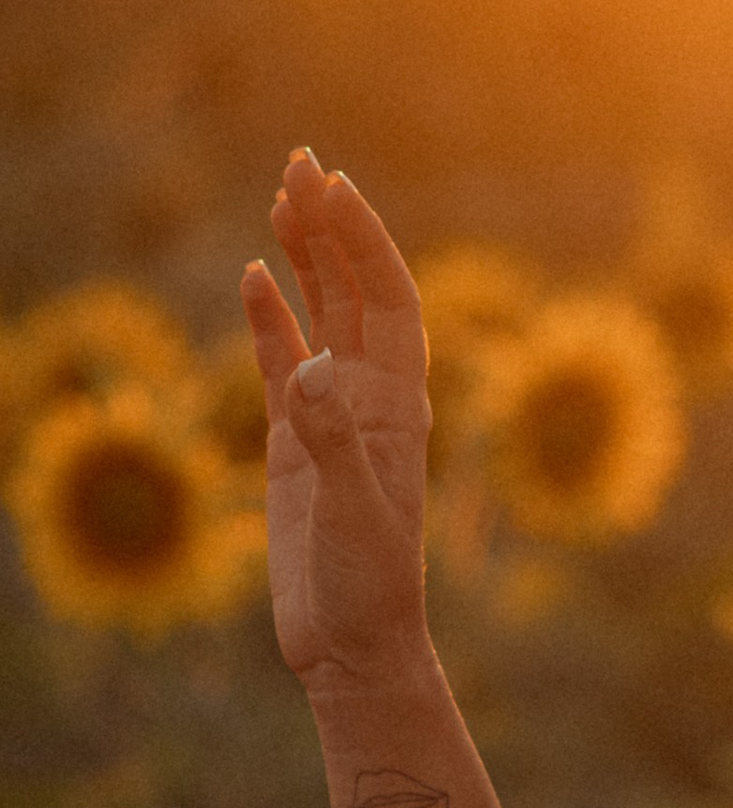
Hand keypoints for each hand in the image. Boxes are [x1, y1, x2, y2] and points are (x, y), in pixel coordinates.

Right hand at [242, 154, 434, 692]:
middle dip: (333, 228)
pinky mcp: (294, 442)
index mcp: (400, 404)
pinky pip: (282, 361)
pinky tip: (256, 275)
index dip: (365, 243)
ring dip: (306, 258)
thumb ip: (334, 440)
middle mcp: (373, 398)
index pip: (388, 300)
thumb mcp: (356, 511)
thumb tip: (313, 374)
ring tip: (283, 196)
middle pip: (355, 292)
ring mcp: (333, 415)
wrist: (354, 644)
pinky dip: (271, 318)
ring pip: (321, 316)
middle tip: (301, 162)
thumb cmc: (370, 585)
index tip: (334, 189)